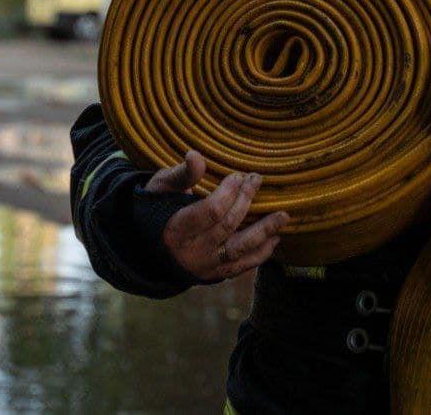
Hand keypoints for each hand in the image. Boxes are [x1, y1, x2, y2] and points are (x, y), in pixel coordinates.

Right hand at [145, 151, 290, 280]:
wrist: (148, 245)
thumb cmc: (156, 208)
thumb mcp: (162, 188)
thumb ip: (182, 174)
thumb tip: (195, 156)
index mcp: (176, 228)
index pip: (210, 211)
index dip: (228, 192)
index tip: (239, 175)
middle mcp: (192, 252)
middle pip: (228, 226)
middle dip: (246, 200)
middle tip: (257, 179)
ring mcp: (205, 266)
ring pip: (239, 249)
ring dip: (264, 232)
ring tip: (282, 216)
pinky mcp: (214, 274)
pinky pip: (241, 266)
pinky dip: (260, 254)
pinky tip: (274, 239)